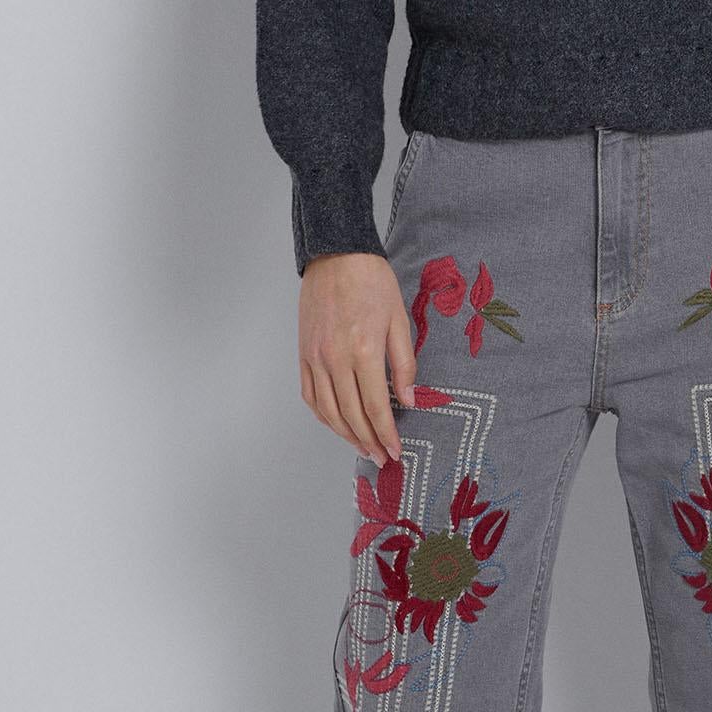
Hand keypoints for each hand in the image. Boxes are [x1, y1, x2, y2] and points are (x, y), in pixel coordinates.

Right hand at [296, 252, 419, 462]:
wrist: (335, 254)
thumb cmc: (372, 281)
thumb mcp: (399, 319)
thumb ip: (403, 363)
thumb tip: (407, 399)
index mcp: (363, 351)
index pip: (375, 407)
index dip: (386, 434)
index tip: (396, 451)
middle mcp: (335, 359)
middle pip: (351, 415)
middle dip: (368, 442)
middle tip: (382, 457)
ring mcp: (315, 358)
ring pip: (328, 411)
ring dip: (345, 435)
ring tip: (362, 448)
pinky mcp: (303, 354)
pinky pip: (311, 395)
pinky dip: (323, 415)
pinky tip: (336, 424)